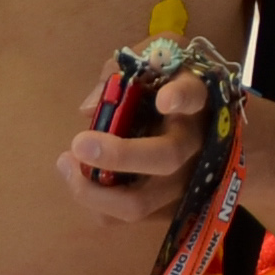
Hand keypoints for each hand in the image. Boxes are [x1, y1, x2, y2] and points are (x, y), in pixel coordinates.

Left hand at [58, 64, 225, 213]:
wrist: (209, 124)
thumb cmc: (171, 83)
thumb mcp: (152, 58)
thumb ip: (120, 70)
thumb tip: (89, 109)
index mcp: (195, 98)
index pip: (195, 95)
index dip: (181, 98)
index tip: (164, 99)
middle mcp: (195, 142)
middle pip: (166, 158)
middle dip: (119, 156)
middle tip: (78, 143)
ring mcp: (186, 181)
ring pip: (141, 202)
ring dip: (95, 191)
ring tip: (65, 164)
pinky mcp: (172, 208)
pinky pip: (129, 217)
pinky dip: (100, 205)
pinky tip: (81, 181)